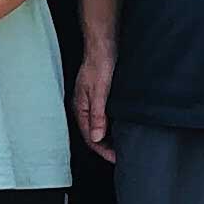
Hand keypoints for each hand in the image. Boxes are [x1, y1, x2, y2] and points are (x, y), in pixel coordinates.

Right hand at [70, 36, 117, 162]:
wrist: (103, 44)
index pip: (90, 137)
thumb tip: (96, 137)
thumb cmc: (99, 65)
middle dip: (105, 147)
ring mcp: (92, 101)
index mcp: (81, 108)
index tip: (116, 159)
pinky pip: (104, 116)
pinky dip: (112, 125)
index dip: (103, 150)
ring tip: (122, 145)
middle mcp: (85, 106)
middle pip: (93, 134)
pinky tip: (121, 126)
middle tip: (121, 155)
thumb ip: (98, 115)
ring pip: (99, 126)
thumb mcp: (100, 92)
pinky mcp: (100, 95)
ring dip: (109, 137)